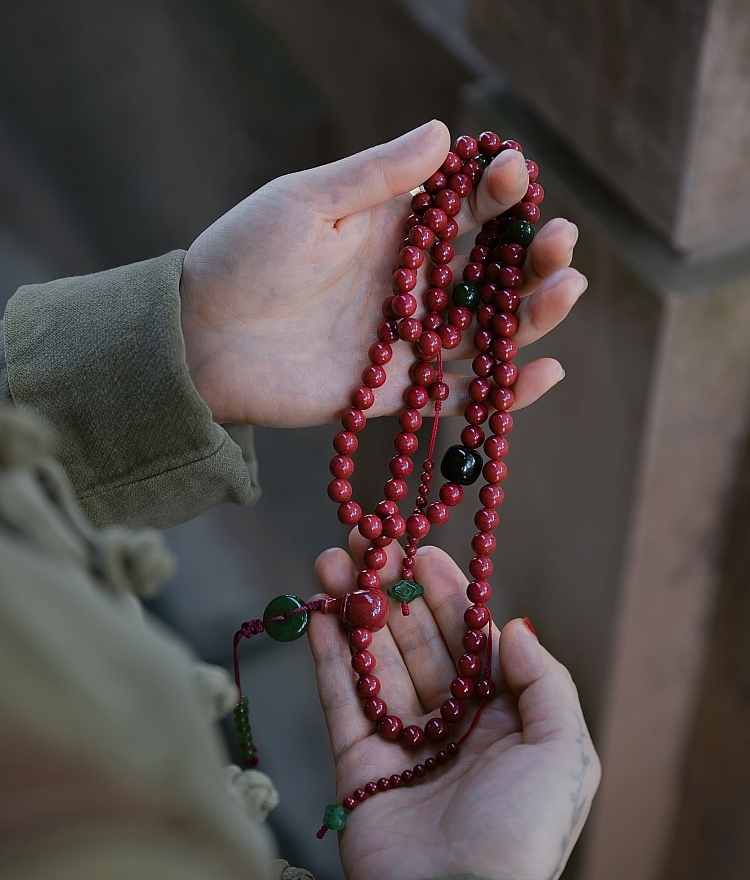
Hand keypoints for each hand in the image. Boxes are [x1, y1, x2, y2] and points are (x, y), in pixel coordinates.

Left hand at [180, 120, 585, 426]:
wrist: (199, 340)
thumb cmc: (244, 257)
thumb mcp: (307, 202)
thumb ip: (375, 177)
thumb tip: (444, 134)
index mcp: (391, 231)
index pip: (462, 208)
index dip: (495, 190)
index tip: (515, 175)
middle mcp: (410, 285)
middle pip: (489, 271)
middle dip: (531, 255)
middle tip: (561, 240)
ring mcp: (407, 340)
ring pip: (486, 330)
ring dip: (533, 314)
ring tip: (570, 287)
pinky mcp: (395, 392)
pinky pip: (459, 393)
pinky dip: (503, 389)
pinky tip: (547, 371)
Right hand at [308, 534, 599, 879]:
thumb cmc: (521, 832)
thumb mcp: (565, 753)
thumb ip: (546, 683)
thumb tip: (513, 626)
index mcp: (503, 721)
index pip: (471, 641)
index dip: (448, 594)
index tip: (423, 551)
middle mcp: (452, 726)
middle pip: (419, 643)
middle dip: (393, 591)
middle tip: (370, 542)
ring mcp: (402, 742)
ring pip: (376, 661)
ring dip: (355, 609)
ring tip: (334, 560)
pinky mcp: (358, 763)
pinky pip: (342, 696)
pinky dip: (330, 653)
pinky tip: (321, 611)